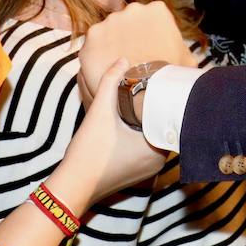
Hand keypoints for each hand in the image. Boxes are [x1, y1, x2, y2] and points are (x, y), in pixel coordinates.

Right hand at [60, 59, 169, 199]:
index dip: (167, 101)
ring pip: (154, 138)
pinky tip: (130, 123)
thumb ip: (110, 83)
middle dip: (156, 110)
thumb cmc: (89, 152)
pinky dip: (140, 136)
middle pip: (163, 127)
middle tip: (151, 89)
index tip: (162, 86)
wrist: (72, 185)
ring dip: (147, 123)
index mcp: (157, 149)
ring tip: (141, 103)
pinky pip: (145, 149)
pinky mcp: (136, 173)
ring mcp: (148, 170)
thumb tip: (122, 60)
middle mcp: (158, 162)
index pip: (172, 118)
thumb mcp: (100, 112)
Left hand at [77, 1, 195, 101]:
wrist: (145, 90)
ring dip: (111, 45)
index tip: (149, 48)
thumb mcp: (187, 58)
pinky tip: (106, 69)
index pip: (150, 17)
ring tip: (119, 66)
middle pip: (128, 22)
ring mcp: (110, 20)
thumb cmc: (168, 75)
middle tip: (134, 58)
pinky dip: (97, 55)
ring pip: (109, 32)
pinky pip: (93, 44)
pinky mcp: (92, 35)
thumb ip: (182, 47)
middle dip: (129, 36)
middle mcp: (132, 9)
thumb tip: (185, 54)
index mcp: (156, 9)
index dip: (149, 34)